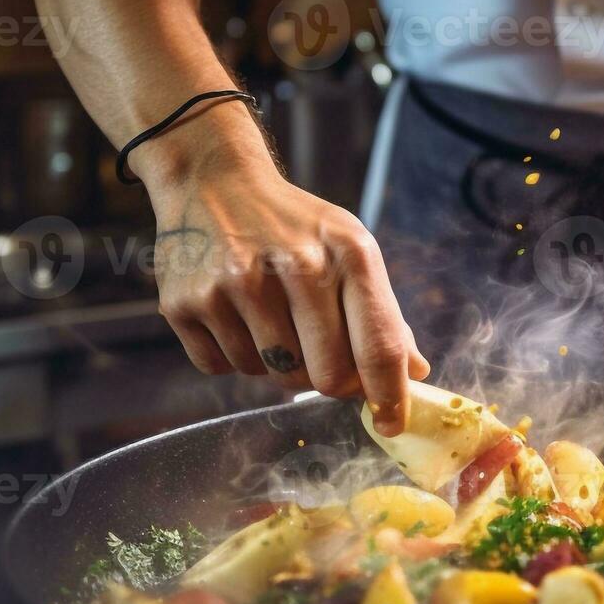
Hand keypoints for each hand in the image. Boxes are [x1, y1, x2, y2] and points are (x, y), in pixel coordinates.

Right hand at [134, 115, 430, 434]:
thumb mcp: (348, 247)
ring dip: (278, 364)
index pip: (378, 346)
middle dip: (327, 379)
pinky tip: (233, 314)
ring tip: (269, 316)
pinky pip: (224, 368)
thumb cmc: (293, 224)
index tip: (391, 423)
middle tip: (318, 355)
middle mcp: (294, 265)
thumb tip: (416, 371)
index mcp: (347, 251)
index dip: (389, 396)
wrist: (212, 180)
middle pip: (326, 376)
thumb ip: (381, 312)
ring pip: (274, 377)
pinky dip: (234, 356)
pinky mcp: (187, 302)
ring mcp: (235, 284)